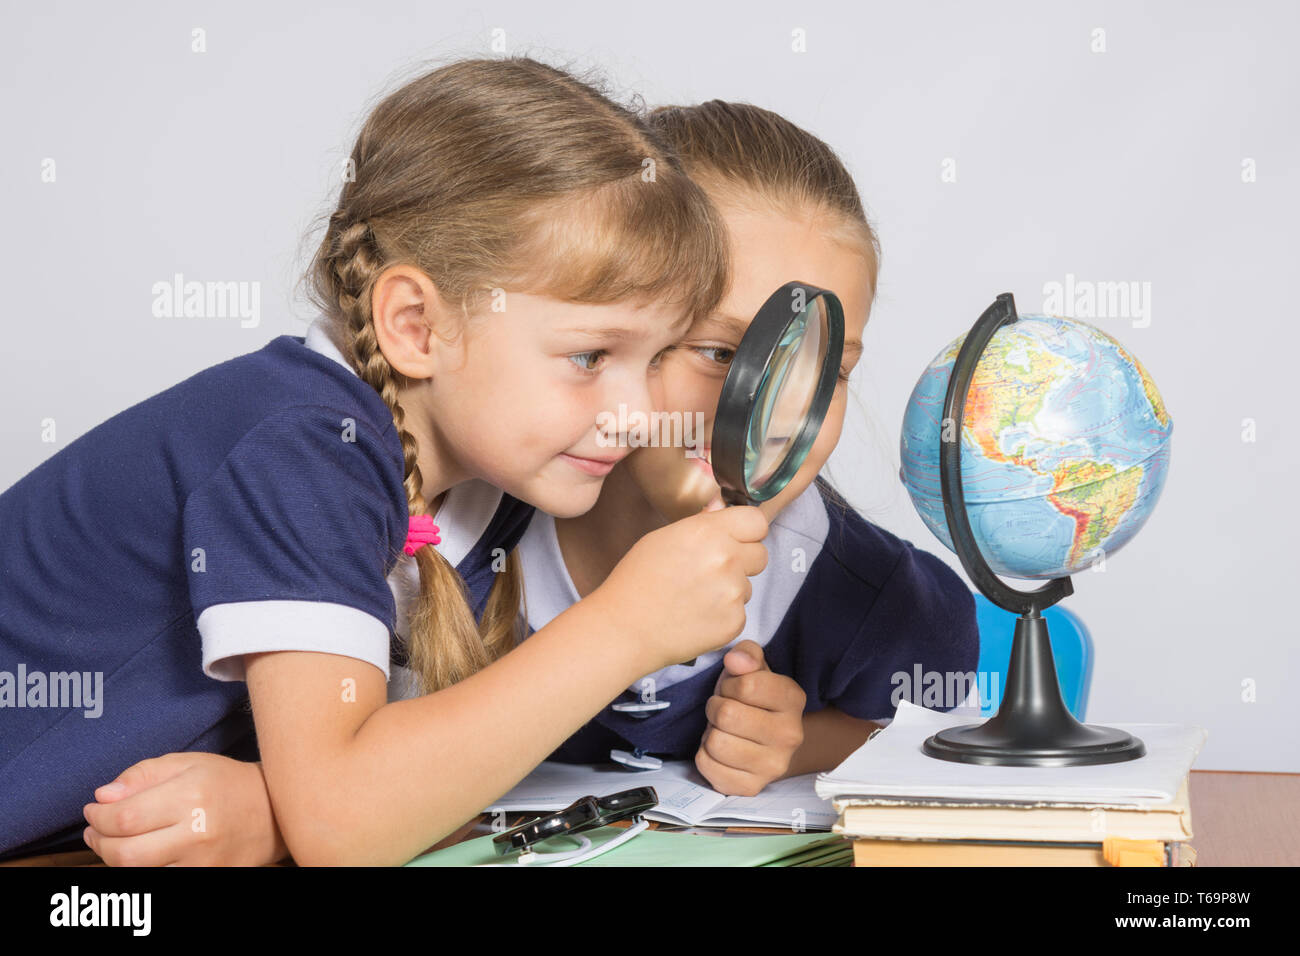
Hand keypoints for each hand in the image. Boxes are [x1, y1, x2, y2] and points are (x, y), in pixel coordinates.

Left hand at [82, 752, 288, 865]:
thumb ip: (143, 774)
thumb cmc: (226, 783)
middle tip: (95, 829)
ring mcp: (203, 863)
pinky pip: (160, 880)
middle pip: (125, 854)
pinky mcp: (208, 878)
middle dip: (99, 842)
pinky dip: (141, 870)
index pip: (124, 817)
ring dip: (114, 859)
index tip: (93, 809)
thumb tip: (103, 796)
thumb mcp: (187, 763)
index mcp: (191, 795)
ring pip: (138, 874)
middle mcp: (198, 832)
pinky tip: (139, 854)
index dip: (98, 817)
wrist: (273, 811)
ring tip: (113, 841)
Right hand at [593, 505, 768, 672]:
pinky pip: (740, 612)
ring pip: (748, 585)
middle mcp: (726, 559)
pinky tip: (695, 616)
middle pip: (760, 554)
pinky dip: (723, 615)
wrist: (624, 629)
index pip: (756, 522)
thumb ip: (700, 525)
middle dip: (743, 561)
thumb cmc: (636, 581)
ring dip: (730, 590)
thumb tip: (721, 512)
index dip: (748, 531)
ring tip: (695, 597)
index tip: (738, 539)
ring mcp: (733, 592)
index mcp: (708, 532)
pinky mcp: (734, 622)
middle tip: (713, 571)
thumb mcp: (662, 538)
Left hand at [695, 640, 805, 796]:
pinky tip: (720, 751)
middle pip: (727, 715)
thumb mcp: (752, 668)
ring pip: (716, 743)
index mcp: (793, 699)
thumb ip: (746, 655)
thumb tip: (735, 660)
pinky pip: (707, 767)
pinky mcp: (751, 787)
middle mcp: (790, 736)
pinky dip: (705, 755)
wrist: (767, 742)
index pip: (747, 686)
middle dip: (716, 707)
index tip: (732, 689)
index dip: (729, 684)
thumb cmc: (753, 699)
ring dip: (711, 732)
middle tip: (723, 710)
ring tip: (723, 730)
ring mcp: (773, 766)